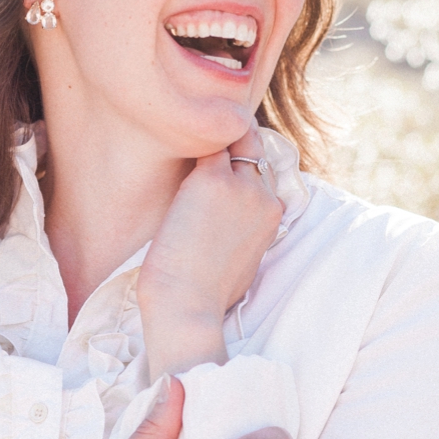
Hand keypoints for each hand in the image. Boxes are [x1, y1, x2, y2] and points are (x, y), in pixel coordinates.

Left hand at [138, 124, 283, 378]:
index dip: (241, 162)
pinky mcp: (211, 180)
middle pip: (252, 148)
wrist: (188, 307)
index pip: (262, 172)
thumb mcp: (241, 266)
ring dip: (207, 137)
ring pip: (231, 139)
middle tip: (196, 134)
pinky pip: (203, 145)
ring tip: (179, 131)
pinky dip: (187, 140)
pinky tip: (166, 138)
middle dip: (229, 140)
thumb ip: (243, 238)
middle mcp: (264, 197)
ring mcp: (242, 186)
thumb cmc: (204, 295)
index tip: (220, 158)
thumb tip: (228, 236)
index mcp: (272, 217)